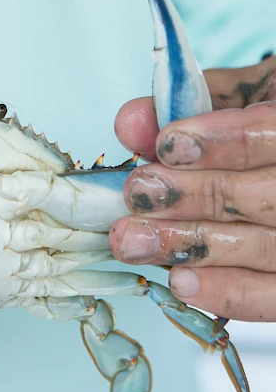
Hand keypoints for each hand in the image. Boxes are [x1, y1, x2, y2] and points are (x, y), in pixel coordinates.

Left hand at [110, 55, 275, 320]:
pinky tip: (179, 280)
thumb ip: (190, 104)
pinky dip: (226, 291)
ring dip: (192, 244)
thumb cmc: (264, 122)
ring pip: (266, 248)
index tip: (167, 145)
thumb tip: (129, 122)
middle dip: (196, 196)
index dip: (224, 141)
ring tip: (133, 239)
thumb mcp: (240, 95)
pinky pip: (272, 295)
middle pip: (270, 198)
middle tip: (137, 193)